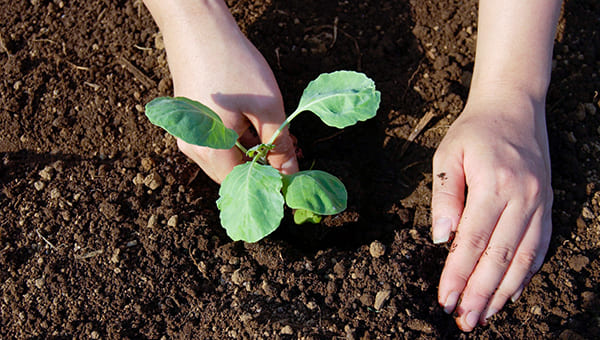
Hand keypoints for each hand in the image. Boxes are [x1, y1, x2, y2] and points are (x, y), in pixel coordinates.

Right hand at [145, 0, 298, 182]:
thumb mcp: (267, 107)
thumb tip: (290, 172)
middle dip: (263, 168)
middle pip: (231, 173)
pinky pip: (216, 140)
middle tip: (292, 155)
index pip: (243, 184)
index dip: (269, 184)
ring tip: (282, 140)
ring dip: (252, 152)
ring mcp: (188, 133)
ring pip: (224, 157)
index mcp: (211, 151)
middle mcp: (193, 148)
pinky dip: (239, 139)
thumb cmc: (233, 65)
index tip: (293, 176)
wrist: (198, 27)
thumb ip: (279, 144)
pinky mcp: (189, 120)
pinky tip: (259, 127)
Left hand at [431, 91, 552, 330]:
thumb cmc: (474, 132)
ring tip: (485, 315)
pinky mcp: (547, 205)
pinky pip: (539, 246)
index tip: (445, 299)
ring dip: (503, 291)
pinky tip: (511, 292)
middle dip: (480, 293)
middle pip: (500, 256)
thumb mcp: (448, 155)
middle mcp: (523, 197)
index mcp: (494, 185)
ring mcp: (540, 203)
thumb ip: (445, 197)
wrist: (514, 107)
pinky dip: (526, 273)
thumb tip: (442, 240)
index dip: (458, 274)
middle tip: (465, 320)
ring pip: (523, 257)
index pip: (473, 241)